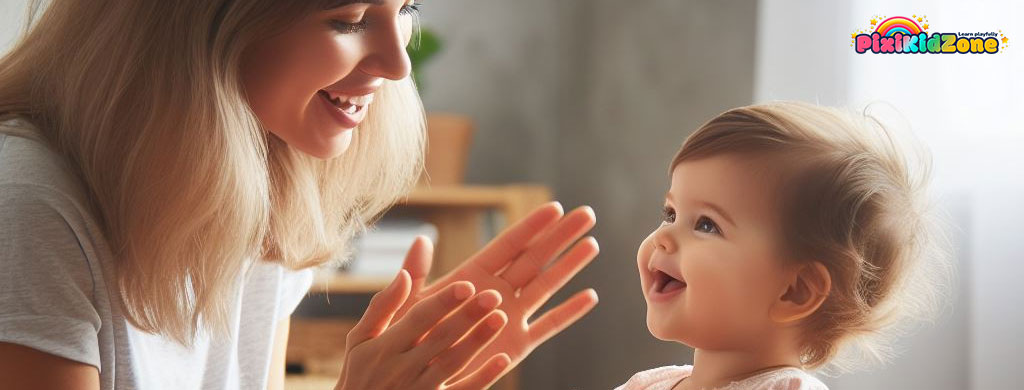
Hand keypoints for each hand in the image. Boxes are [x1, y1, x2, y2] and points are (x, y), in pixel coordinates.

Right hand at [334, 270, 510, 389]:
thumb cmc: (360, 373)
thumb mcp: (360, 340)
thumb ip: (383, 307)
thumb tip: (403, 274)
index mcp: (385, 347)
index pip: (419, 319)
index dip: (443, 302)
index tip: (467, 285)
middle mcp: (402, 369)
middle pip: (441, 338)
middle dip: (468, 316)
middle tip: (494, 295)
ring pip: (453, 363)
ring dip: (478, 341)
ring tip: (501, 318)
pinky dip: (483, 377)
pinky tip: (503, 359)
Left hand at [397, 202, 599, 382]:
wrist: (418, 377)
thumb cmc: (410, 337)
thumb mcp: (411, 303)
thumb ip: (416, 273)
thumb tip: (421, 239)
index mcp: (473, 276)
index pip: (509, 245)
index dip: (533, 226)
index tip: (556, 207)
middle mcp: (496, 292)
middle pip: (535, 258)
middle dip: (561, 236)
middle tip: (587, 214)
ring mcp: (509, 317)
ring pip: (546, 286)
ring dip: (569, 266)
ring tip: (592, 244)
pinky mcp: (517, 345)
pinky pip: (548, 326)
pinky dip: (569, 313)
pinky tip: (590, 297)